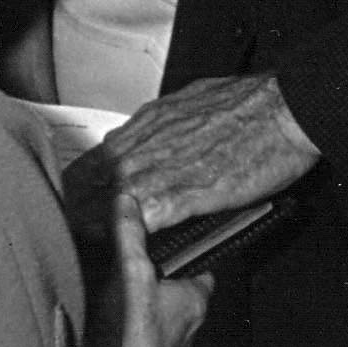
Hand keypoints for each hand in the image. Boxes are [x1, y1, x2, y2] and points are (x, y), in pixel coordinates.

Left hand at [66, 72, 320, 235]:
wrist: (284, 110)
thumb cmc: (250, 102)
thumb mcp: (196, 99)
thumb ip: (170, 122)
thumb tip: (159, 132)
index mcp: (152, 122)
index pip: (100, 156)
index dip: (83, 180)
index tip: (73, 196)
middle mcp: (149, 144)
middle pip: (95, 181)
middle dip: (78, 205)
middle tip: (64, 227)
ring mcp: (163, 169)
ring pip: (110, 201)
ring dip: (94, 224)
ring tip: (78, 243)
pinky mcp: (184, 194)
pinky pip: (142, 219)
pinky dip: (127, 235)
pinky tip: (116, 247)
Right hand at [94, 188, 214, 346]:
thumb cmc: (134, 331)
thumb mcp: (132, 271)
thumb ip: (130, 234)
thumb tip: (128, 200)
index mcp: (196, 299)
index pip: (203, 267)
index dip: (189, 252)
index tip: (174, 240)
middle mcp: (190, 325)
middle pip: (181, 291)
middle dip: (163, 278)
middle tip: (141, 263)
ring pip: (165, 316)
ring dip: (148, 305)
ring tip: (123, 290)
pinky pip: (147, 338)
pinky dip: (134, 328)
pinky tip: (113, 322)